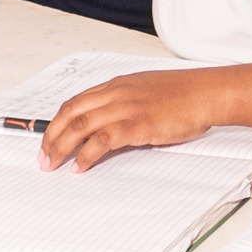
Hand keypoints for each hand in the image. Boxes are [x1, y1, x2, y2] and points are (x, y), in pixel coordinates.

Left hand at [40, 68, 223, 170]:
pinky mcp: (138, 124)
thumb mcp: (148, 92)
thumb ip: (127, 104)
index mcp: (119, 84)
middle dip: (51, 137)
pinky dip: (86, 155)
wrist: (208, 92)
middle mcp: (117, 93)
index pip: (76, 102)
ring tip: (52, 165)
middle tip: (43, 157)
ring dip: (61, 147)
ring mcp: (127, 107)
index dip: (57, 122)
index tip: (48, 139)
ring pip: (80, 126)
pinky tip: (79, 166)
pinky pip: (102, 140)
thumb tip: (112, 128)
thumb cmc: (186, 94)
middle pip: (71, 113)